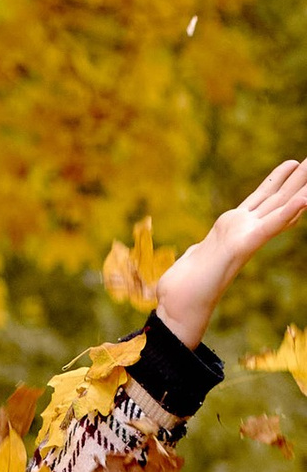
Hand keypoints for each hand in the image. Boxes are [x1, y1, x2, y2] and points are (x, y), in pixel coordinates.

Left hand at [153, 157, 306, 349]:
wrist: (178, 306)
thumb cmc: (183, 286)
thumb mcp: (194, 257)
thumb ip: (201, 250)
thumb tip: (196, 251)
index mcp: (232, 228)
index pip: (261, 202)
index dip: (276, 183)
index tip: (290, 166)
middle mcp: (243, 229)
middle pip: (275, 198)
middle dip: (296, 178)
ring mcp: (245, 235)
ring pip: (278, 204)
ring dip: (299, 185)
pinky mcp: (243, 245)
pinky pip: (270, 225)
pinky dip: (288, 212)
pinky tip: (305, 199)